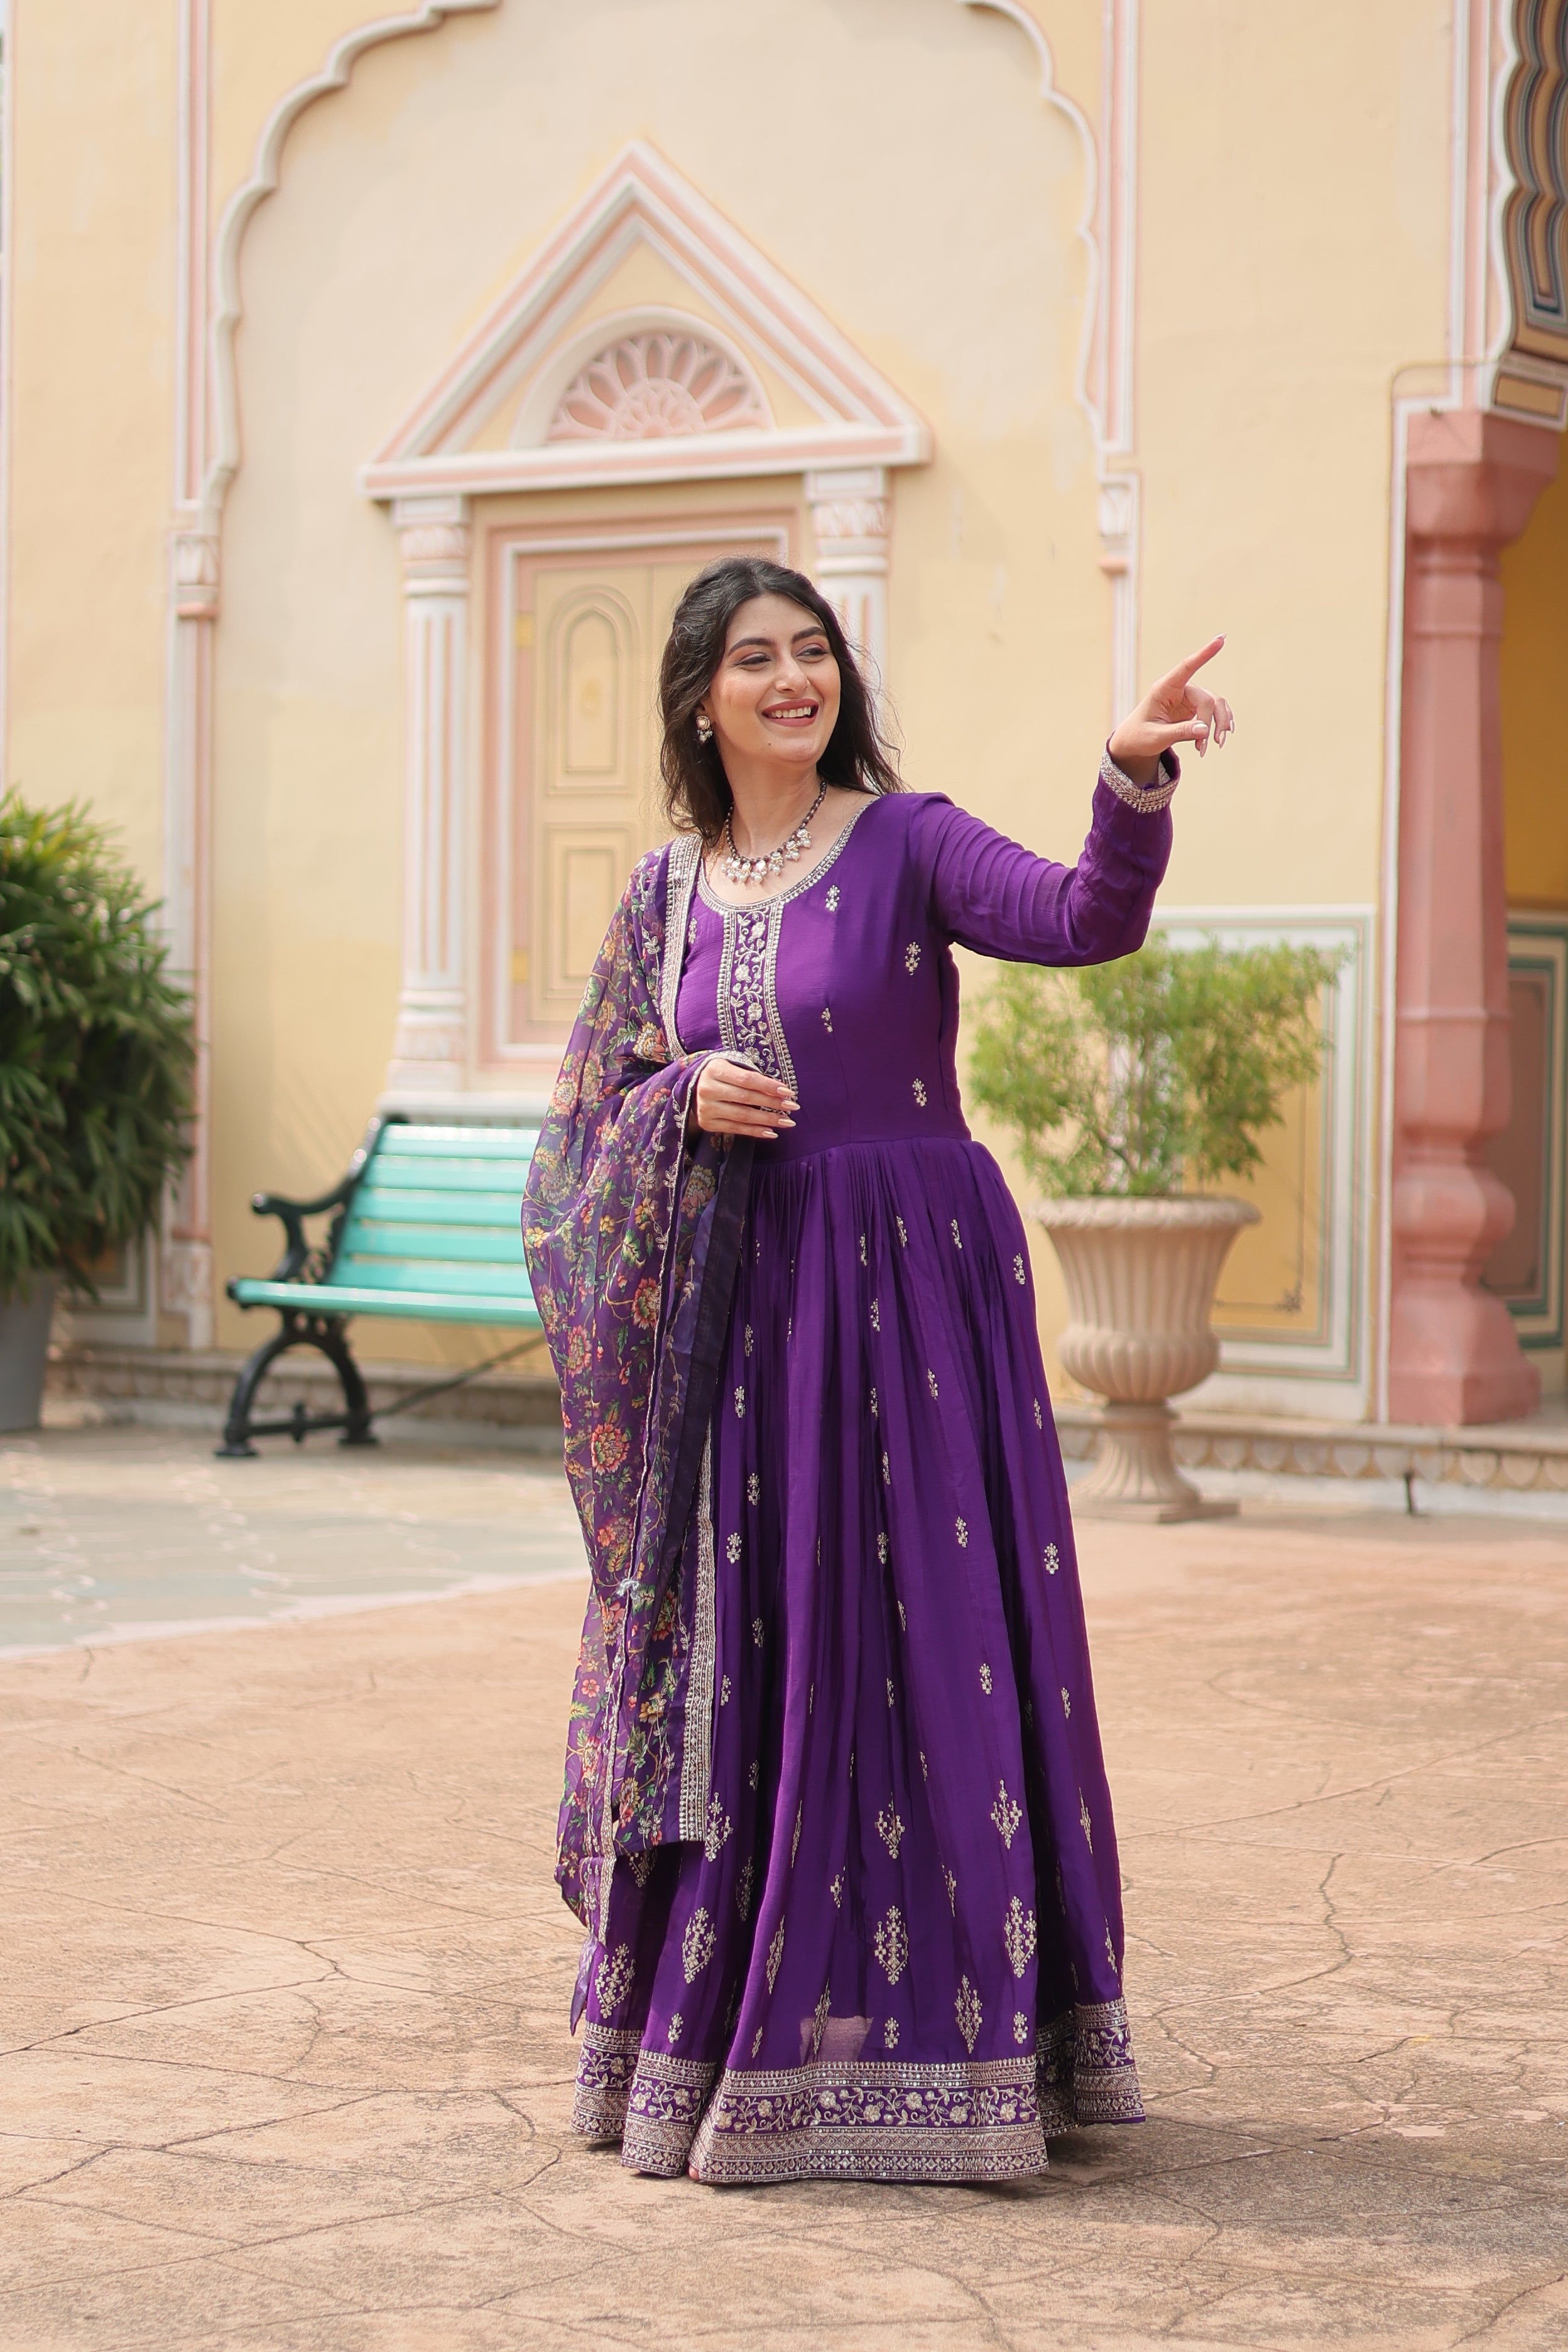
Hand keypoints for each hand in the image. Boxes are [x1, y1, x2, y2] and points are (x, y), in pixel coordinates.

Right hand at [690, 1054, 796, 1140]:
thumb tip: (781, 1092)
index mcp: (715, 1069)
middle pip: (746, 1098)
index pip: (747, 1079)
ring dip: (768, 1120)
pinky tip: (771, 1132)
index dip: (769, 1086)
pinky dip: (755, 1131)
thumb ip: (751, 1076)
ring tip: (787, 1121)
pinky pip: (736, 1128)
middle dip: (773, 1103)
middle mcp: (707, 1089)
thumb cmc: (721, 1075)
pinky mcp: (707, 1123)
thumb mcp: (731, 1066)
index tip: (789, 1092)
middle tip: (793, 1107)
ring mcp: (706, 1108)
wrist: (692, 1088)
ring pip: (742, 1116)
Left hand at [1108, 636, 1234, 785]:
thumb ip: (1179, 733)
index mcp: (1163, 689)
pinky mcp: (1193, 709)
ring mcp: (1188, 699)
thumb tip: (1204, 730)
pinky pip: (1213, 713)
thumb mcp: (1156, 737)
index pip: (1186, 667)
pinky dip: (1216, 727)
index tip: (1221, 639)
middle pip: (1206, 699)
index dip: (1204, 654)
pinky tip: (1212, 742)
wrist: (1134, 743)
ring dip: (1218, 724)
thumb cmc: (1139, 736)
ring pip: (1215, 704)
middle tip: (1207, 745)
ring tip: (1215, 746)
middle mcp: (1179, 690)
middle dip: (1211, 722)